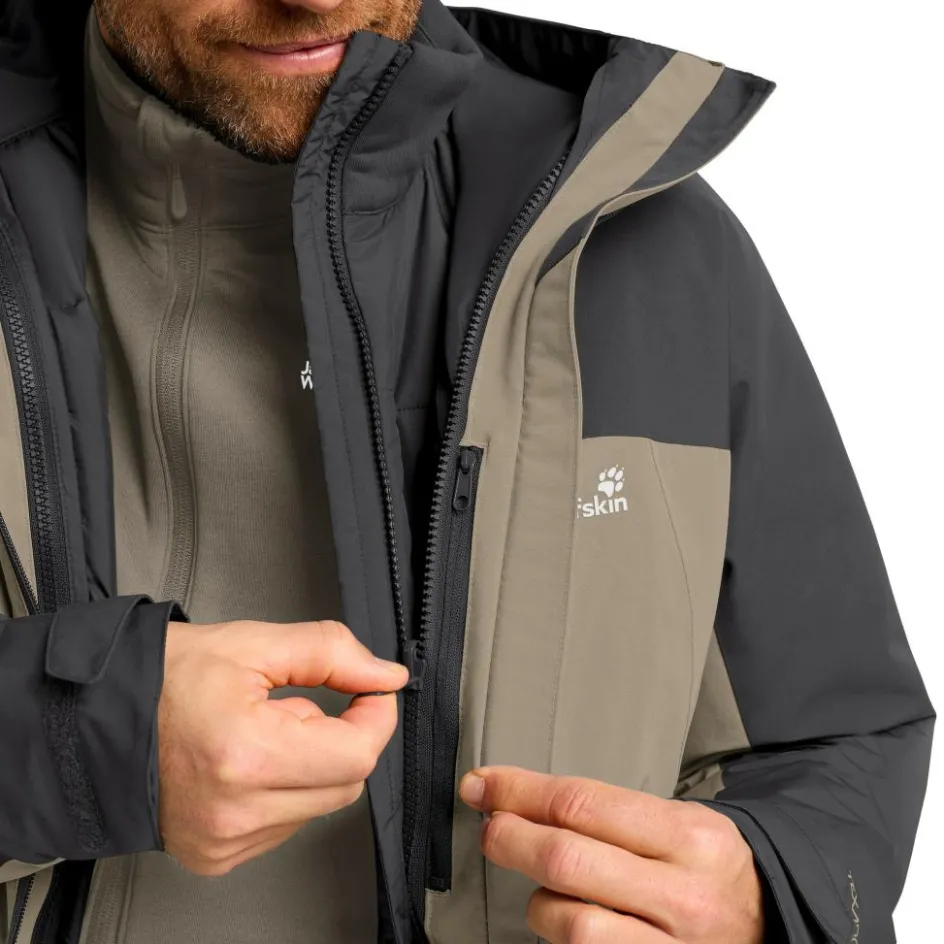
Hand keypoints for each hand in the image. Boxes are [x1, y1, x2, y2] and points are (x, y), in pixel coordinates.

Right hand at [159, 619, 406, 874]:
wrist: (97, 716)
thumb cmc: (162, 678)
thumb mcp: (253, 644)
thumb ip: (330, 653)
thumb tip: (384, 676)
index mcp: (245, 755)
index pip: (357, 754)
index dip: (375, 716)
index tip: (370, 692)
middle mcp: (235, 811)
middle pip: (345, 783)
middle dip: (339, 738)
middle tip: (296, 706)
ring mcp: (225, 840)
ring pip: (318, 805)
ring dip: (309, 765)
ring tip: (260, 732)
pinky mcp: (218, 856)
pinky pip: (286, 825)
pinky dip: (283, 790)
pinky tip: (247, 762)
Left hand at [460, 767, 764, 942]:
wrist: (774, 925)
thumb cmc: (710, 868)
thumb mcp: (677, 823)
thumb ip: (608, 815)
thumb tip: (520, 801)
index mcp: (687, 837)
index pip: (581, 803)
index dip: (518, 791)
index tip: (482, 785)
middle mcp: (683, 895)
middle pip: (566, 859)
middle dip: (510, 839)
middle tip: (490, 828)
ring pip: (569, 922)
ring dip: (539, 902)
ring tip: (548, 890)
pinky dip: (565, 937)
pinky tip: (571, 920)